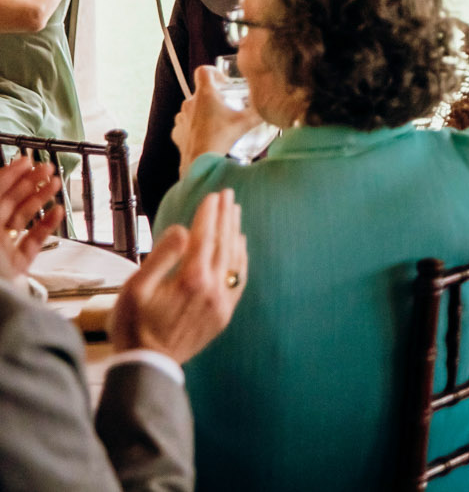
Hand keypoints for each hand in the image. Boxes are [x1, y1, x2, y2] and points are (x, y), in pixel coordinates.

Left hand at [0, 157, 63, 290]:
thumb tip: (0, 175)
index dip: (8, 174)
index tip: (26, 159)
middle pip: (8, 203)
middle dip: (28, 183)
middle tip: (47, 167)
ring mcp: (2, 251)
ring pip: (23, 219)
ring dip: (40, 199)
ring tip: (56, 183)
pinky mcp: (18, 266)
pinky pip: (33, 241)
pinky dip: (47, 225)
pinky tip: (58, 211)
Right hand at [110, 190, 245, 362]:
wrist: (147, 367)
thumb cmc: (133, 326)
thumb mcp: (135, 289)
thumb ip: (161, 256)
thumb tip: (183, 230)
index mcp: (191, 279)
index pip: (205, 237)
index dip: (209, 214)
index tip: (213, 195)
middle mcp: (213, 288)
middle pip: (223, 243)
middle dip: (225, 216)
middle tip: (228, 194)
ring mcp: (221, 302)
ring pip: (234, 259)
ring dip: (234, 233)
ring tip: (235, 213)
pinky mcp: (224, 314)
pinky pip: (238, 279)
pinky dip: (240, 259)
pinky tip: (239, 247)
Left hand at [172, 67, 257, 173]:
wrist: (201, 161)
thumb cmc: (221, 138)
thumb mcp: (247, 122)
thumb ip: (260, 112)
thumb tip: (271, 107)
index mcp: (205, 94)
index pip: (203, 71)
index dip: (214, 72)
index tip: (223, 82)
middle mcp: (190, 103)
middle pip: (200, 91)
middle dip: (213, 96)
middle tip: (226, 107)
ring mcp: (181, 117)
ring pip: (192, 108)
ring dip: (202, 112)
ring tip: (216, 123)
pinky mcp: (177, 132)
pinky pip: (185, 124)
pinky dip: (194, 127)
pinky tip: (205, 135)